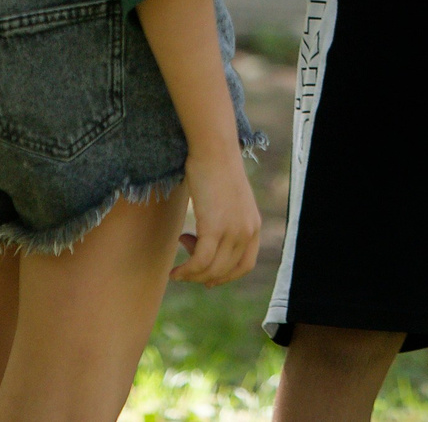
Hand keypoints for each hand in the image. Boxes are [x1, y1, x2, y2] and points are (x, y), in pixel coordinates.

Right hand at [171, 145, 259, 285]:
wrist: (213, 149)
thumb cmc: (215, 168)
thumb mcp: (228, 199)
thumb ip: (226, 219)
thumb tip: (208, 237)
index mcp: (253, 225)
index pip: (244, 265)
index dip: (226, 276)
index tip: (208, 279)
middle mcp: (247, 231)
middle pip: (226, 270)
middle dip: (204, 276)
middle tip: (186, 268)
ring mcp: (233, 231)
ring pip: (212, 269)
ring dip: (192, 276)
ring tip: (177, 271)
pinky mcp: (214, 228)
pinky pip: (200, 261)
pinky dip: (186, 271)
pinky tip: (175, 271)